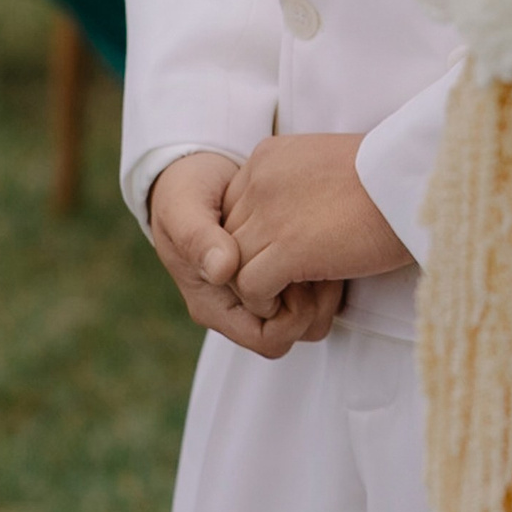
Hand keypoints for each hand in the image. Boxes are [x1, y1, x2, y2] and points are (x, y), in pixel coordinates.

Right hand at [149, 149, 344, 358]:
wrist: (194, 171)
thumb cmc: (183, 193)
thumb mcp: (182, 209)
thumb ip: (198, 239)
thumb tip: (223, 269)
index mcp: (213, 305)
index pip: (269, 340)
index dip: (292, 317)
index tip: (300, 276)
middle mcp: (238, 306)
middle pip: (294, 333)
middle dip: (316, 305)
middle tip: (326, 262)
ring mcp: (258, 292)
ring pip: (308, 316)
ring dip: (325, 288)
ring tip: (328, 251)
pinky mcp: (276, 272)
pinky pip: (311, 291)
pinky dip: (325, 270)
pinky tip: (326, 240)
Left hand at [221, 132, 411, 314]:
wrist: (419, 177)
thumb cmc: (393, 176)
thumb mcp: (330, 167)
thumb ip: (299, 188)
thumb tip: (293, 222)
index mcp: (270, 155)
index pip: (235, 207)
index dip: (256, 236)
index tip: (289, 251)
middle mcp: (259, 180)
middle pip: (228, 237)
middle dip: (256, 263)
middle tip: (294, 279)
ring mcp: (269, 213)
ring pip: (233, 266)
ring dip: (262, 287)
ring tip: (299, 292)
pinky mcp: (286, 248)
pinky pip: (251, 288)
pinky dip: (270, 302)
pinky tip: (304, 299)